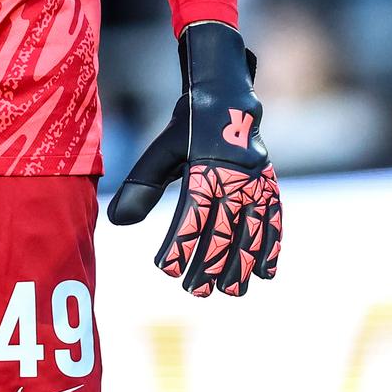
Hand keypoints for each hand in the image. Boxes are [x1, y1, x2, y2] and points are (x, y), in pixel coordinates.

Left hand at [109, 21, 282, 295]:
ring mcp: (256, 182)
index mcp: (203, 166)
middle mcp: (233, 176)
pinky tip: (266, 274)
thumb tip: (117, 222)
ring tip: (231, 292)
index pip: (191, 214)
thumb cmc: (185, 130)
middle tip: (195, 292)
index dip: (180, 243)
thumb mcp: (160, 153)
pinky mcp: (269, 185)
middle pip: (222, 229)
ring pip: (251, 230)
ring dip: (242, 264)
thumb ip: (141, 187)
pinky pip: (274, 220)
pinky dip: (272, 247)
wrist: (227, 99)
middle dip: (209, 263)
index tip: (166, 269)